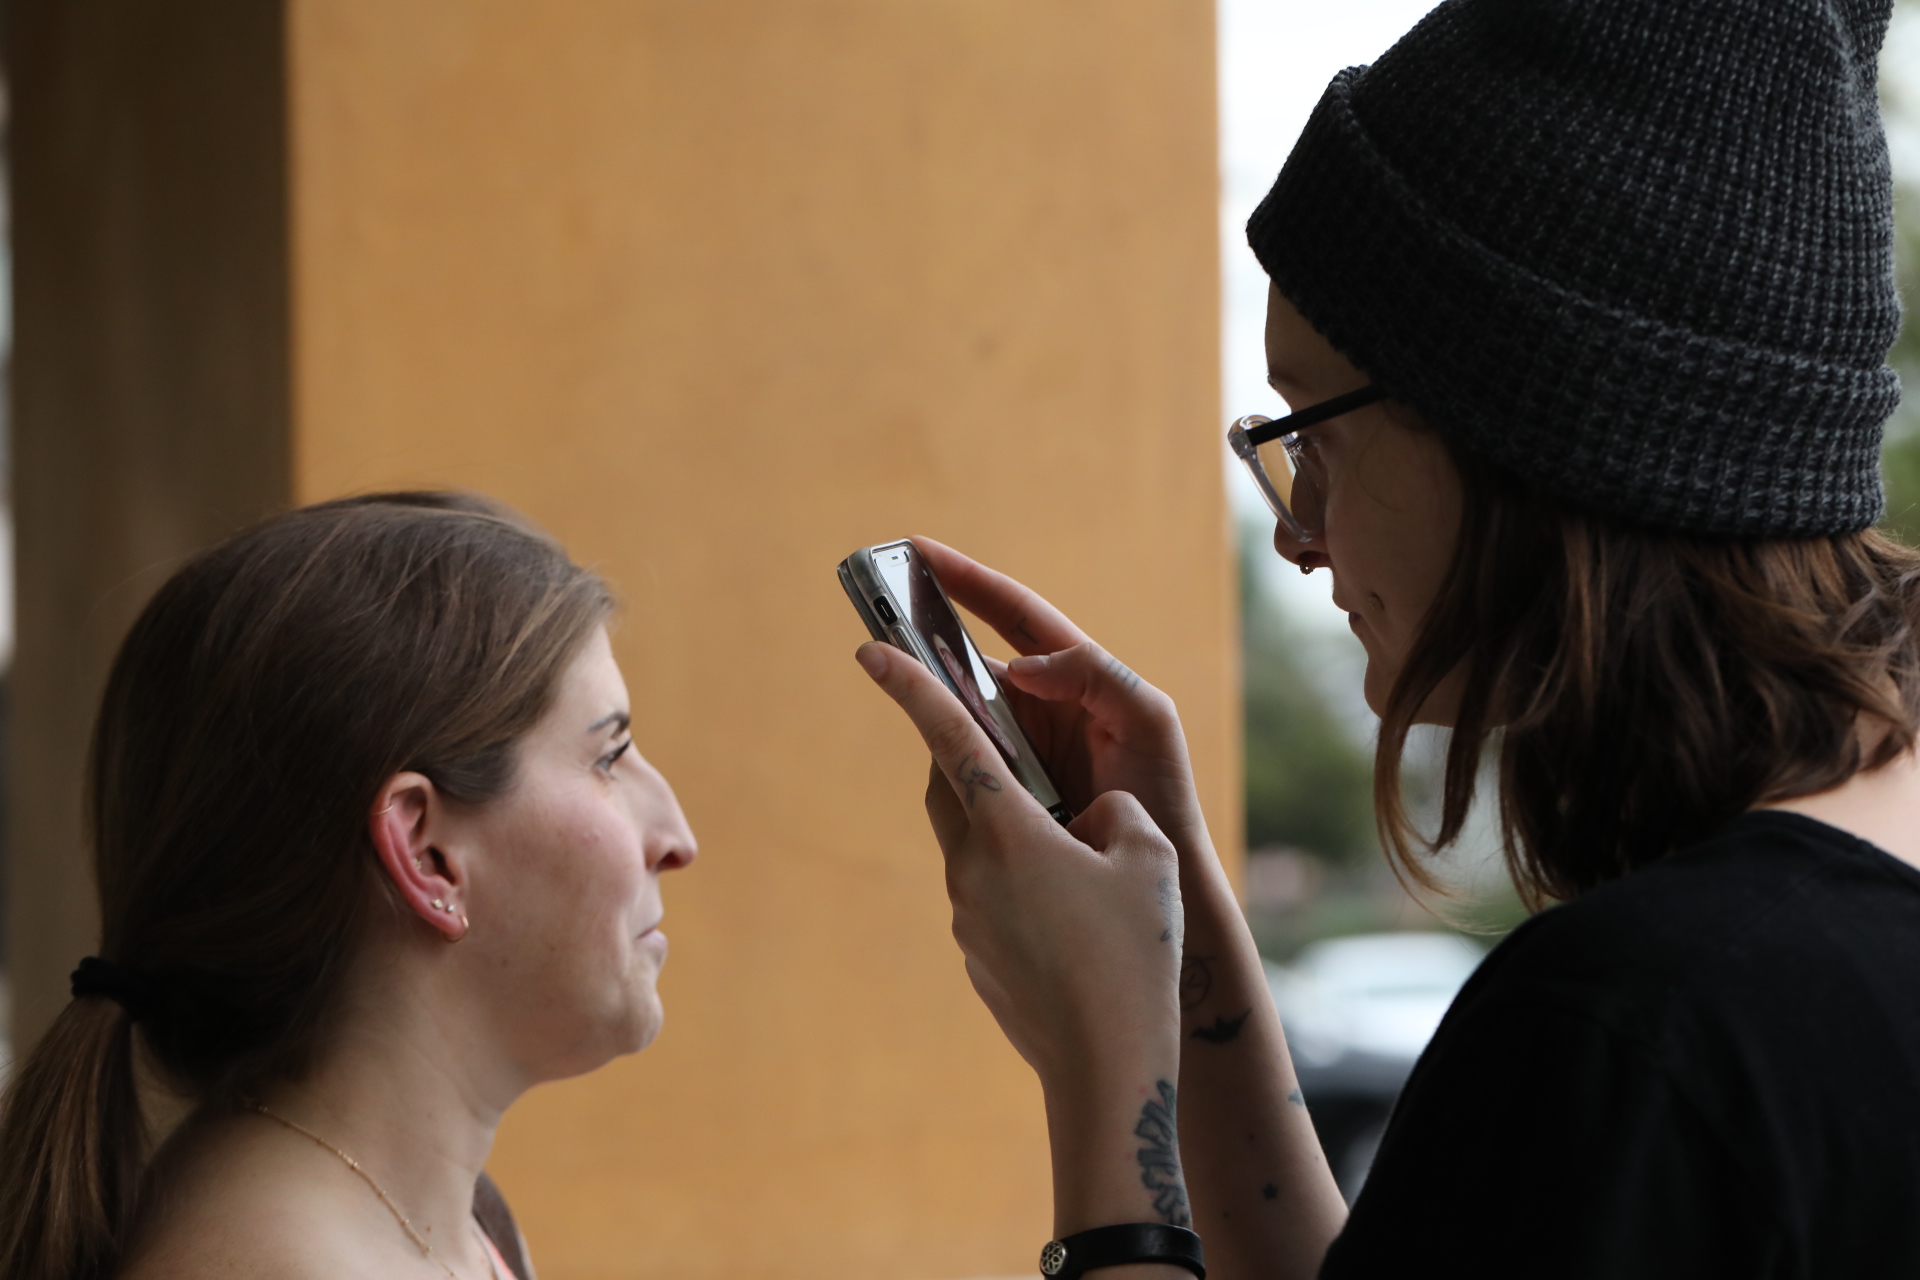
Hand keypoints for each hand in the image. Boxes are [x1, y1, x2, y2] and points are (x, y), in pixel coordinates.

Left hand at [854, 639, 1182, 1092]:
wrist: (1107, 1070)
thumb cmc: (1134, 958)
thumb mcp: (1144, 859)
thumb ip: (1113, 813)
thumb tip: (1088, 816)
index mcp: (1007, 832)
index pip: (948, 739)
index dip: (911, 686)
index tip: (868, 648)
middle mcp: (971, 870)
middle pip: (949, 790)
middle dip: (963, 754)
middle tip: (996, 735)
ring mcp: (967, 918)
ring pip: (969, 845)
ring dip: (1000, 824)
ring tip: (1064, 837)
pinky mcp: (977, 956)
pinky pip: (986, 895)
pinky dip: (1014, 878)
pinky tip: (1069, 908)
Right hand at [909, 537, 1206, 854]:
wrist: (1161, 884)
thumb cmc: (1163, 795)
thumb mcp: (1147, 720)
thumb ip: (1097, 676)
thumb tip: (1022, 665)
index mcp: (1075, 676)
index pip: (1014, 616)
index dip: (968, 581)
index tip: (921, 553)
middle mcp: (1039, 705)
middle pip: (971, 659)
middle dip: (928, 634)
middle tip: (883, 609)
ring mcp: (1016, 748)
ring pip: (958, 711)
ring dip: (929, 695)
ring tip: (893, 670)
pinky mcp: (999, 790)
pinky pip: (959, 760)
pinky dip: (941, 749)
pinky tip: (925, 742)